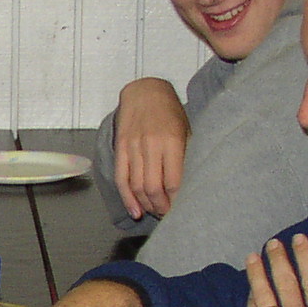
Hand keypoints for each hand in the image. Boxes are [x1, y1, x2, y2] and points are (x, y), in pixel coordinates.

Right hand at [114, 78, 190, 220]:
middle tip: (167, 215)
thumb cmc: (171, 112)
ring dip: (146, 205)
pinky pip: (122, 178)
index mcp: (173, 141)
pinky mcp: (121, 148)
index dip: (177, 201)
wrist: (145, 91)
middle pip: (153, 187)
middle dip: (160, 207)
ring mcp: (133, 146)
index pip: (174, 181)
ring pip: (137, 186)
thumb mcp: (186, 130)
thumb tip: (186, 187)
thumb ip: (185, 157)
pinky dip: (127, 198)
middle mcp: (151, 144)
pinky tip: (134, 211)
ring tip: (154, 212)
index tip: (181, 210)